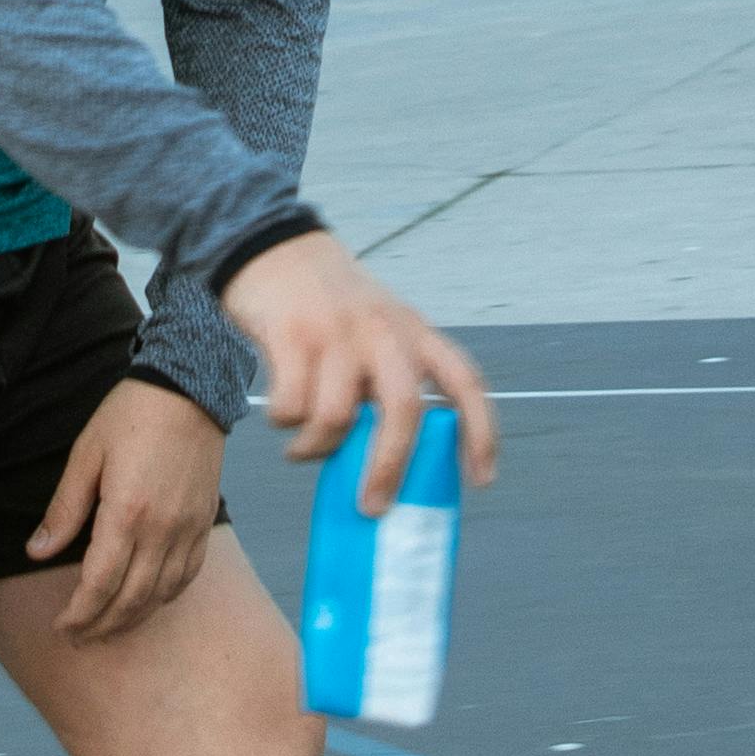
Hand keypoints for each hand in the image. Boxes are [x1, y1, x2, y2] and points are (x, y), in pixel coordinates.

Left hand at [22, 376, 227, 639]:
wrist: (190, 389)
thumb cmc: (131, 415)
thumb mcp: (86, 455)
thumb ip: (63, 509)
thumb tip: (35, 551)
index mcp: (126, 513)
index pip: (100, 583)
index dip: (79, 613)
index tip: (61, 627)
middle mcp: (161, 529)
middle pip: (130, 599)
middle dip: (101, 626)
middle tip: (78, 638)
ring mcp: (187, 529)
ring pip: (160, 594)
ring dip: (131, 619)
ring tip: (106, 629)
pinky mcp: (204, 524)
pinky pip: (186, 576)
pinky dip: (165, 597)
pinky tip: (147, 602)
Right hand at [218, 227, 500, 514]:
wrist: (273, 249)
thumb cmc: (331, 310)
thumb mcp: (377, 330)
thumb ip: (388, 382)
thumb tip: (387, 469)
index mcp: (415, 332)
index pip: (465, 381)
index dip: (481, 433)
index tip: (481, 479)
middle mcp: (383, 330)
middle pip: (404, 410)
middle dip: (389, 468)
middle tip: (373, 506)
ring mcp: (337, 332)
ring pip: (334, 418)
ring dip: (314, 448)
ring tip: (303, 449)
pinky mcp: (291, 336)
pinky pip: (290, 407)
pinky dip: (284, 424)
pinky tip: (283, 417)